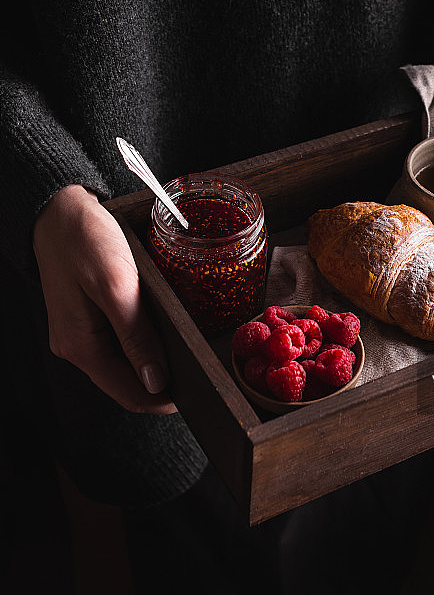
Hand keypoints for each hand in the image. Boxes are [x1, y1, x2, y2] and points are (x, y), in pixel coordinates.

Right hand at [33, 184, 176, 413]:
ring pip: (124, 364)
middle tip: (199, 370)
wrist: (58, 210)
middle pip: (127, 383)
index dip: (164, 399)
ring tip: (186, 352)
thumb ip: (136, 335)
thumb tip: (155, 381)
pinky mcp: (87, 316)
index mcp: (81, 346)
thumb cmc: (85, 240)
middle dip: (162, 384)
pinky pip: (119, 343)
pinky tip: (162, 331)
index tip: (198, 390)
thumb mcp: (116, 285)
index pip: (129, 394)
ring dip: (154, 364)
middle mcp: (77, 346)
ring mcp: (81, 332)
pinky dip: (143, 344)